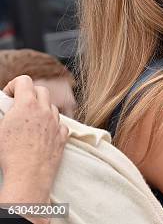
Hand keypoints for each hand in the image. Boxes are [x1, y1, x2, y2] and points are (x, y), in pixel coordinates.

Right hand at [0, 75, 67, 204]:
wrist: (28, 174)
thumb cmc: (8, 154)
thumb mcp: (0, 128)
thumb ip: (6, 113)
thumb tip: (8, 110)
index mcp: (27, 105)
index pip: (24, 81)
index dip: (14, 85)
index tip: (9, 96)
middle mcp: (44, 111)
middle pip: (41, 90)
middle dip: (30, 94)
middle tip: (20, 106)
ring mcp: (56, 123)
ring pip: (52, 107)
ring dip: (42, 110)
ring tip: (31, 122)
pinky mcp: (63, 136)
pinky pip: (60, 124)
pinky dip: (52, 125)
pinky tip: (44, 133)